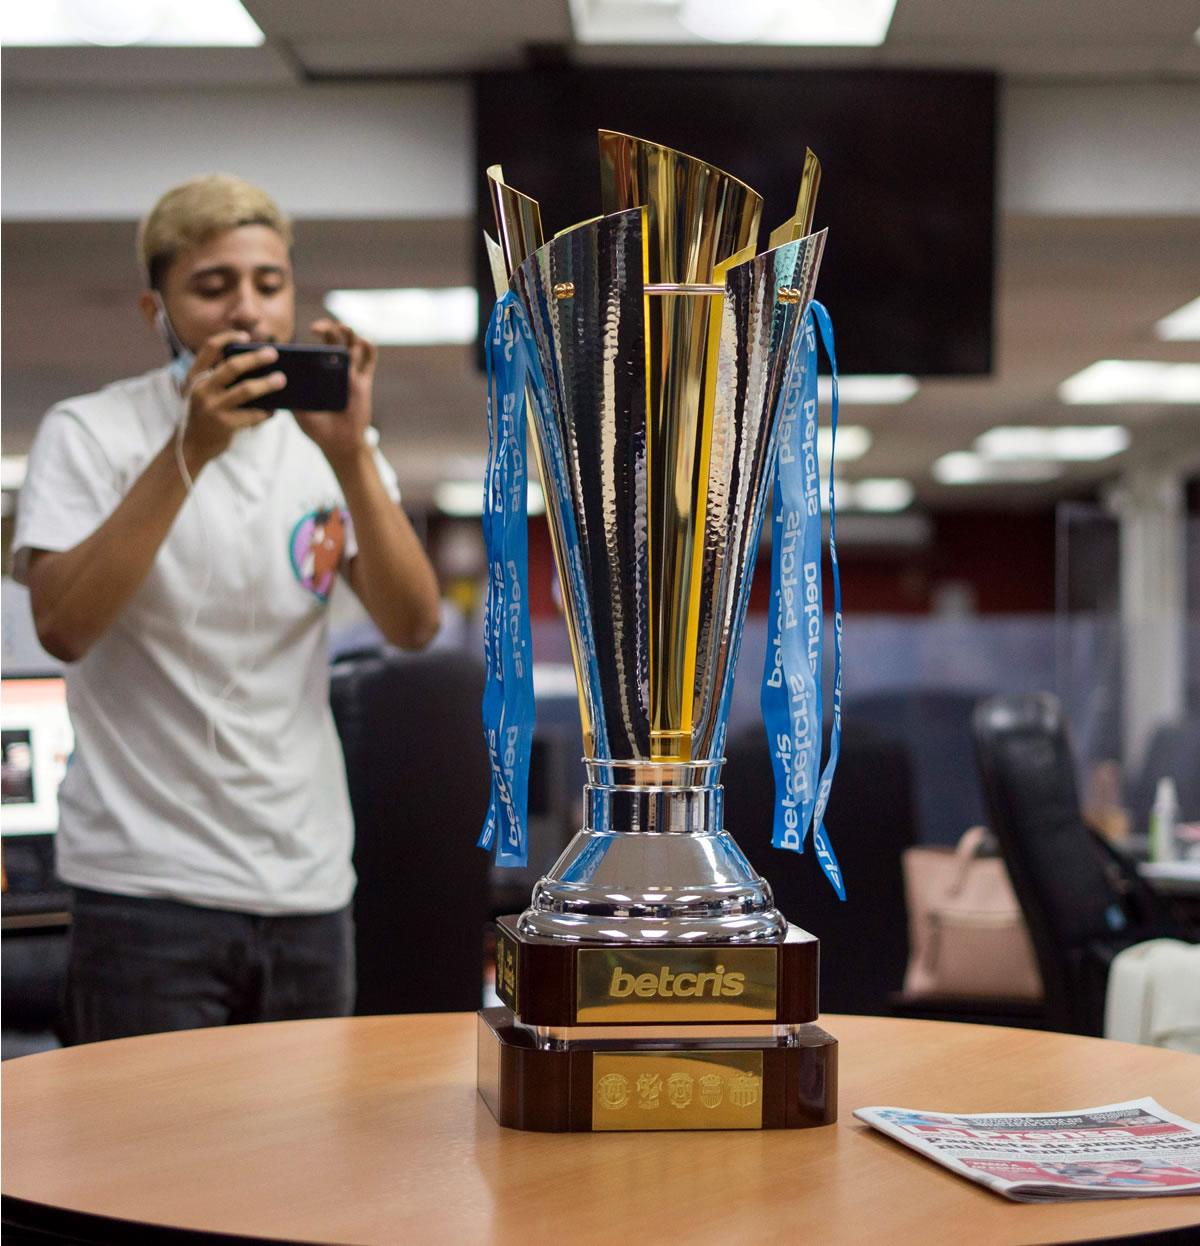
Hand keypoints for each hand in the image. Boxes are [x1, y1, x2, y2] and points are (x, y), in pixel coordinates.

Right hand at [180, 331, 284, 470]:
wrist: (191, 446)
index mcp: (194, 376)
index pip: (209, 348)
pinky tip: (275, 410)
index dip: (228, 338)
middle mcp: (201, 389)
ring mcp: (212, 407)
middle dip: (255, 358)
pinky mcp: (224, 424)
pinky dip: (266, 411)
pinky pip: (252, 414)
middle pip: (232, 366)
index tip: (246, 336)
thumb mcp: (202, 392)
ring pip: (246, 390)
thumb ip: (217, 377)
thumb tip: (253, 362)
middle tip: (273, 354)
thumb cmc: (203, 414)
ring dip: (267, 383)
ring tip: (282, 379)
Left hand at [293, 319, 376, 466]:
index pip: (315, 346)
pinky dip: (369, 347)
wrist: (338, 443)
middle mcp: (333, 369)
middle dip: (328, 328)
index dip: (308, 338)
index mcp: (317, 372)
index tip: (301, 333)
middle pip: (334, 340)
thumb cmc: (317, 428)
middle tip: (317, 328)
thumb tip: (276, 378)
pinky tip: (364, 339)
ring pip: (353, 345)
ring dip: (349, 332)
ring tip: (343, 327)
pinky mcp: (364, 382)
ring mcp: (350, 374)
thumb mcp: (297, 409)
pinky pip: (370, 360)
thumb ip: (291, 394)